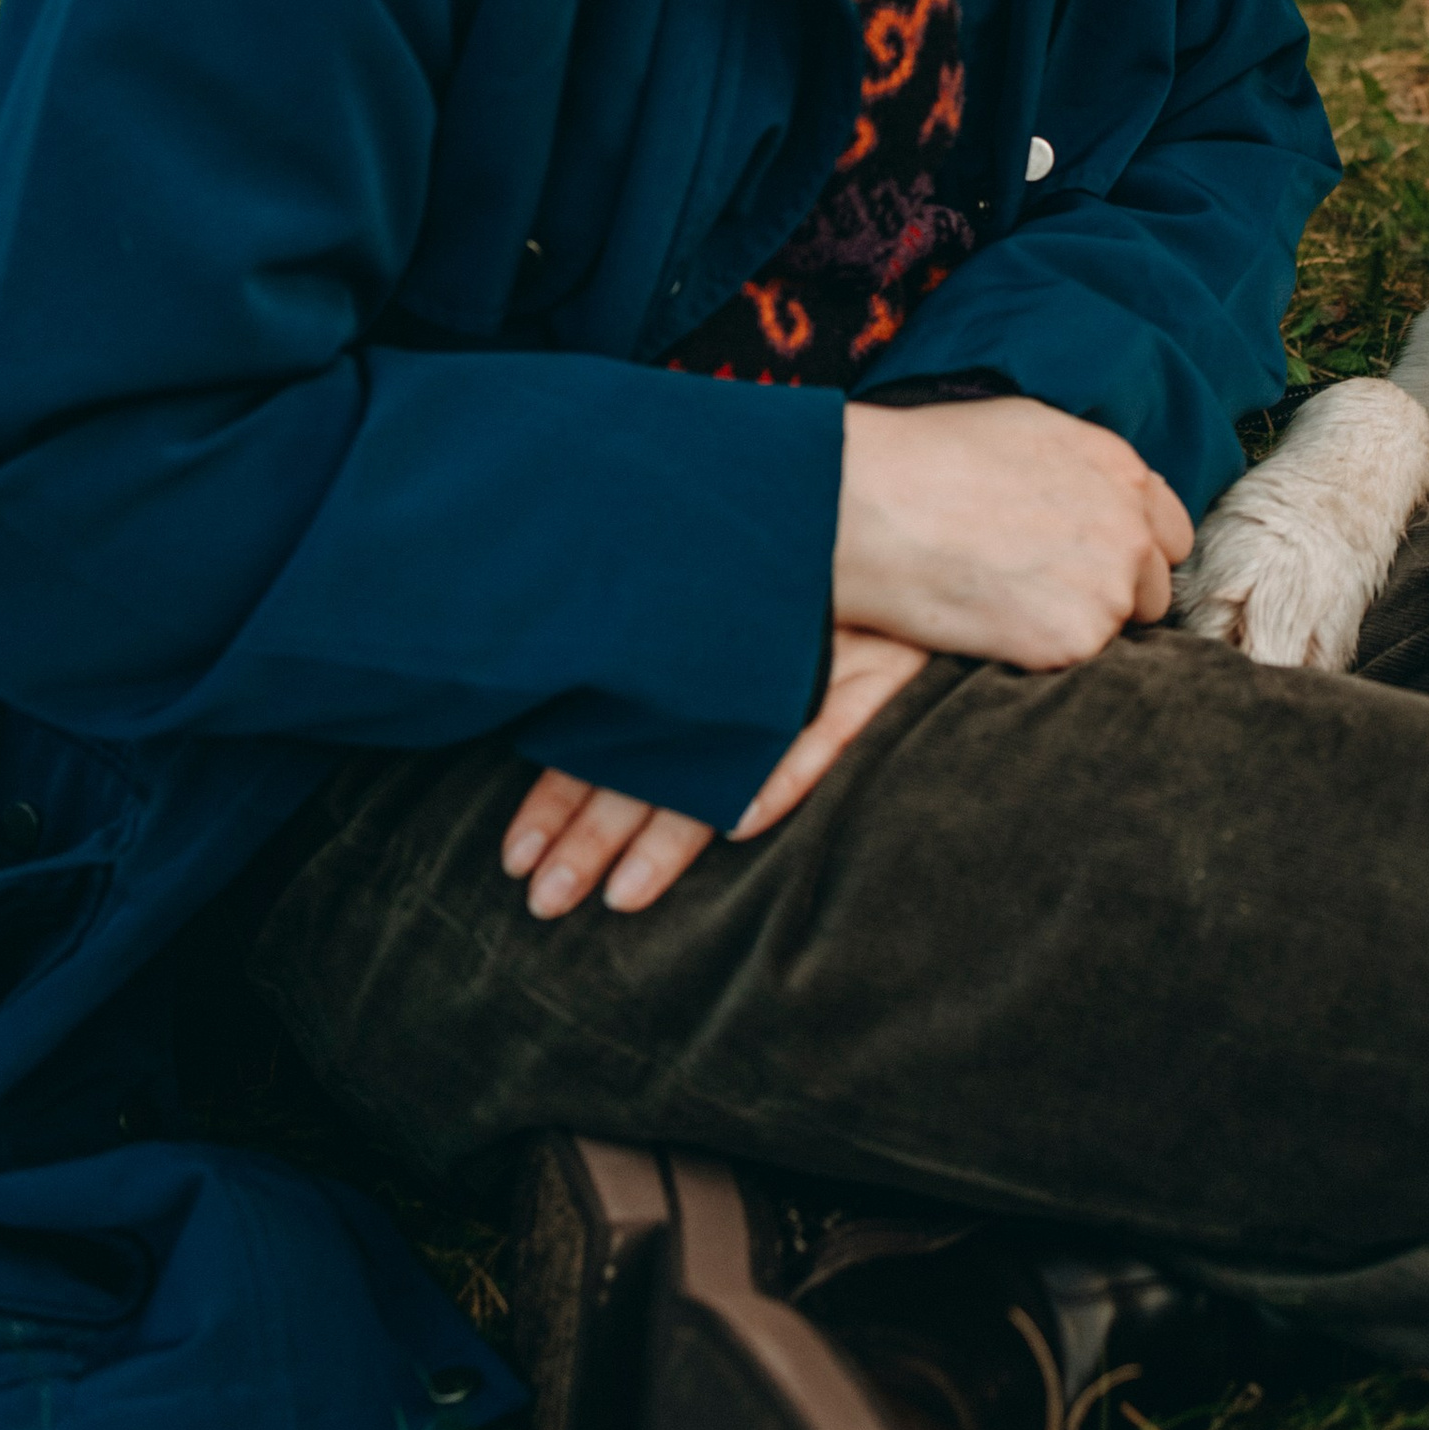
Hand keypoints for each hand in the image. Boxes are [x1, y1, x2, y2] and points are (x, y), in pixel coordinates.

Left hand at [500, 626, 927, 919]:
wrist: (914, 527)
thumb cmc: (826, 585)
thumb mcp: (748, 641)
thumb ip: (700, 717)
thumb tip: (669, 796)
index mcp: (695, 674)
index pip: (614, 748)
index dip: (561, 803)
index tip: (515, 862)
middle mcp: (737, 678)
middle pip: (656, 770)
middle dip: (593, 840)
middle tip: (544, 902)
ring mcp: (808, 676)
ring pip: (722, 764)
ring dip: (668, 835)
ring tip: (622, 897)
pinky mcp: (876, 668)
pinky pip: (829, 729)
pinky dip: (786, 774)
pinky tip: (745, 825)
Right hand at [834, 394, 1193, 667]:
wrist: (874, 508)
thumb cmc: (931, 458)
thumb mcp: (1027, 429)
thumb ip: (1085, 467)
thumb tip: (1099, 493)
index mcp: (1123, 471)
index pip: (1170, 531)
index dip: (1131, 547)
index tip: (1090, 559)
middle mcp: (1132, 529)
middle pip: (1152, 587)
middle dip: (1111, 593)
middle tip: (1041, 590)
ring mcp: (1109, 590)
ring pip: (1116, 629)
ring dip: (1076, 625)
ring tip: (1008, 604)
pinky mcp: (1076, 643)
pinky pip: (1074, 663)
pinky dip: (1039, 654)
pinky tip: (992, 624)